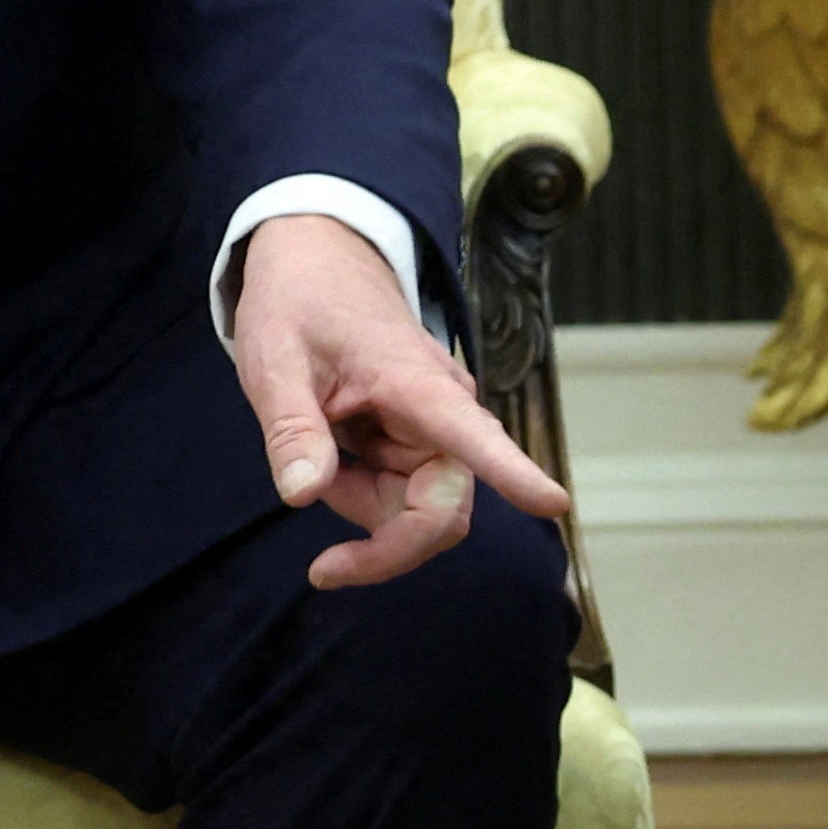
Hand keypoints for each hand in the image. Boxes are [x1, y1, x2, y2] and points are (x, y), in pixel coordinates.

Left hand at [231, 212, 569, 593]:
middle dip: (385, 544)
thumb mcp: (274, 360)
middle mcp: (443, 413)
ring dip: (362, 511)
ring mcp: (436, 431)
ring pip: (419, 513)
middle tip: (322, 567)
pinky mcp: (423, 442)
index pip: (472, 436)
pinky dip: (360, 496)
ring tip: (314, 452)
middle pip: (443, 512)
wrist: (317, 261)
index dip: (514, 474)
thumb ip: (291, 429)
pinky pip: (402, 499)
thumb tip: (302, 496)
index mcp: (416, 385)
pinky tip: (332, 451)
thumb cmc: (299, 302)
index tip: (553, 502)